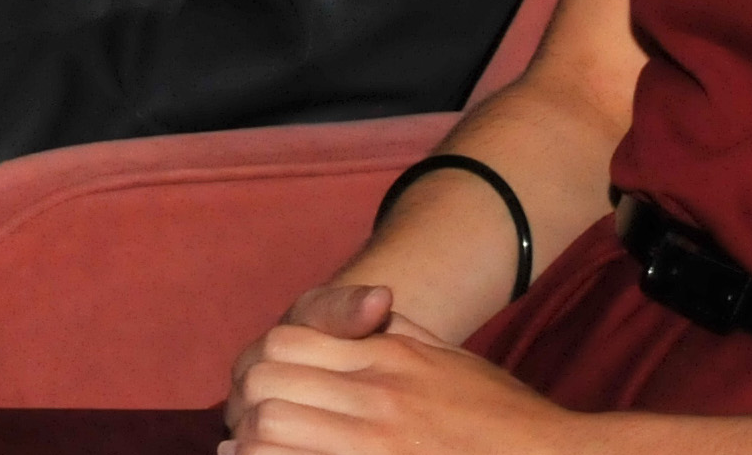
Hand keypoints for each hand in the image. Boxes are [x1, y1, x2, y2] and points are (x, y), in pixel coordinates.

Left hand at [227, 285, 567, 454]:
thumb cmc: (506, 419)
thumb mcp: (453, 361)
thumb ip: (403, 334)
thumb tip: (367, 309)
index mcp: (389, 361)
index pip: (284, 344)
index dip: (258, 371)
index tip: (258, 396)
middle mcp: (378, 399)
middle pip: (264, 389)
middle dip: (245, 411)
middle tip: (246, 432)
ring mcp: (378, 446)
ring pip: (270, 435)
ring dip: (253, 448)